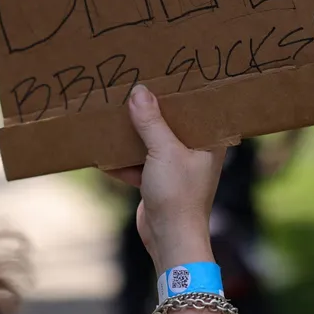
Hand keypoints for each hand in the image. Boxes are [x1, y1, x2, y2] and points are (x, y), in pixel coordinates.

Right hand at [106, 85, 224, 272]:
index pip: (197, 109)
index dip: (182, 93)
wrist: (170, 239)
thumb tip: (139, 91)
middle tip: (135, 89)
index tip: (165, 74)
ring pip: (152, 143)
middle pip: (171, 124)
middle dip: (152, 111)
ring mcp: (176, 169)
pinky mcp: (158, 182)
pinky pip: (139, 163)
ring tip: (116, 116)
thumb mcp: (163, 151)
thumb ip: (151, 121)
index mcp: (208, 142)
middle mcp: (195, 153)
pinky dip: (124, 161)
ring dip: (134, 136)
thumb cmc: (178, 195)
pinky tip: (105, 155)